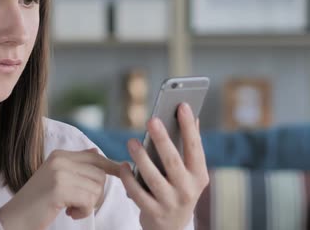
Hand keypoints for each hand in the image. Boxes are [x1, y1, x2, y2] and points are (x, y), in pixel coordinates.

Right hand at [0, 148, 120, 229]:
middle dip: (95, 193)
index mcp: (59, 155)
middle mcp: (59, 160)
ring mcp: (59, 173)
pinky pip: (88, 201)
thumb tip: (97, 152)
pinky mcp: (59, 189)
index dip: (110, 166)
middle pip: (99, 174)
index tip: (122, 171)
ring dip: (88, 205)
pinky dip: (84, 212)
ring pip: (96, 188)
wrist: (15, 217)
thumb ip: (75, 165)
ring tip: (71, 209)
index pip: (94, 156)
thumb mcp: (56, 177)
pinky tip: (70, 214)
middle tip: (78, 204)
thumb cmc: (38, 202)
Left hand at [120, 103, 208, 229]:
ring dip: (141, 158)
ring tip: (131, 142)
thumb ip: (189, 147)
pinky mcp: (154, 212)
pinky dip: (129, 179)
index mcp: (198, 175)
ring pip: (153, 178)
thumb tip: (191, 116)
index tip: (183, 105)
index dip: (189, 127)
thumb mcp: (190, 172)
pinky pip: (138, 194)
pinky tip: (123, 166)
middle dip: (162, 140)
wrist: (172, 227)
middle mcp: (187, 189)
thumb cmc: (178, 189)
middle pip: (173, 162)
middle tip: (151, 120)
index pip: (195, 148)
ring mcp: (171, 202)